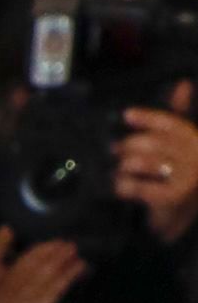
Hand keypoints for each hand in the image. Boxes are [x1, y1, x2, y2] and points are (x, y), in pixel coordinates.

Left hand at [118, 105, 197, 246]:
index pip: (172, 124)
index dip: (149, 118)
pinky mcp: (173, 198)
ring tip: (118, 170)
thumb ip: (179, 116)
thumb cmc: (178, 177)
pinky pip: (139, 186)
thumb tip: (183, 83)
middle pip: (154, 143)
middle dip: (128, 145)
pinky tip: (119, 187)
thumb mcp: (180, 147)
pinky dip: (124, 186)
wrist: (183, 219)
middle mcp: (197, 157)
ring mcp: (187, 178)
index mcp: (197, 141)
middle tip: (114, 149)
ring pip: (144, 163)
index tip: (126, 115)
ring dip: (124, 166)